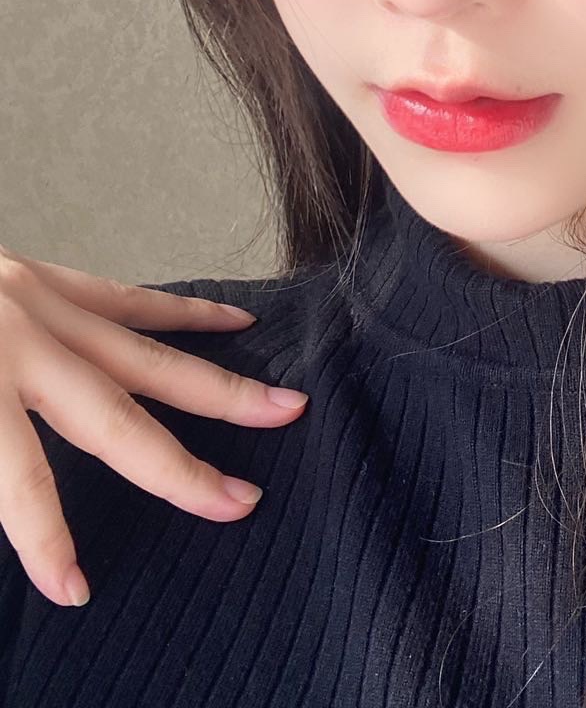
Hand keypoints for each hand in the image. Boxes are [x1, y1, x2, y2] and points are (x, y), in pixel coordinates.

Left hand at [0, 245, 308, 609]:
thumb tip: (1, 501)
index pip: (20, 483)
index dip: (48, 540)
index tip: (77, 586)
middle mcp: (15, 342)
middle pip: (112, 418)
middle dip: (180, 467)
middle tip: (241, 499)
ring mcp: (35, 302)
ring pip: (142, 355)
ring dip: (216, 388)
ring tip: (280, 407)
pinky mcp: (40, 276)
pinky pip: (125, 299)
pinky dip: (183, 315)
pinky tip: (232, 326)